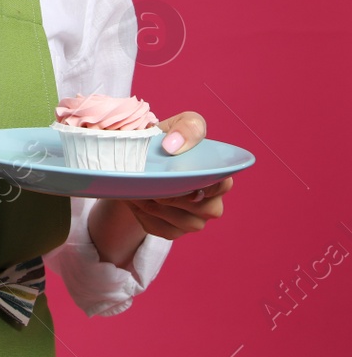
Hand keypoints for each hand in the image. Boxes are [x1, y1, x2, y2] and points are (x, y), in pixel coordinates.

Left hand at [122, 111, 233, 238]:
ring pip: (185, 224)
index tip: (177, 173)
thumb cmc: (162, 141)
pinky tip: (135, 199)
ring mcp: (195, 219)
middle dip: (174, 195)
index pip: (222, 184)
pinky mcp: (174, 230)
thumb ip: (186, 127)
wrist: (134, 160)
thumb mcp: (174, 125)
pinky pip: (164, 231)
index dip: (201, 181)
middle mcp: (212, 200)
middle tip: (150, 180)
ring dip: (157, 206)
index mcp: (217, 175)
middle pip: (204, 209)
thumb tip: (174, 146)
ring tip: (139, 187)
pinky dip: (145, 216)